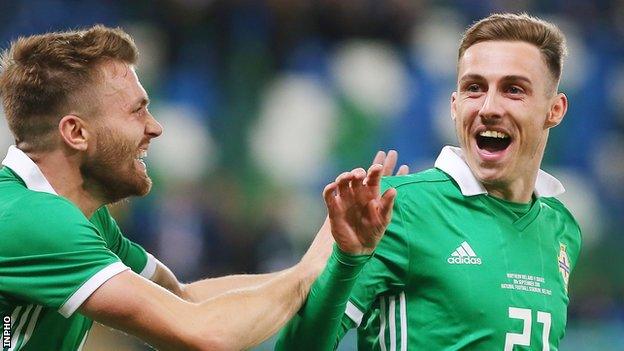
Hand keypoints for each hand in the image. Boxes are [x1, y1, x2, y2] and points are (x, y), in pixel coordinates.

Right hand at [300, 150, 407, 270]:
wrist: (359, 248)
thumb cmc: (374, 232)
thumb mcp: (384, 219)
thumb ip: (387, 205)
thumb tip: (393, 190)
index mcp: (371, 193)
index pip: (373, 178)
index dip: (375, 171)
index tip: (379, 167)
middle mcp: (357, 193)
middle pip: (356, 176)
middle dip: (358, 172)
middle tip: (360, 174)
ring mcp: (345, 199)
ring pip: (342, 182)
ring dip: (343, 176)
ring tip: (348, 177)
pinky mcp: (334, 208)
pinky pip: (329, 195)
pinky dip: (329, 189)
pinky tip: (333, 186)